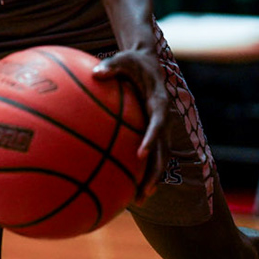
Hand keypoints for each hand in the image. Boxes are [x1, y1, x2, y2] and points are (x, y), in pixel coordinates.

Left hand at [93, 42, 168, 183]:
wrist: (148, 62)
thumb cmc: (132, 61)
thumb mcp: (123, 58)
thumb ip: (111, 66)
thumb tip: (95, 73)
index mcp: (158, 102)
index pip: (158, 123)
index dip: (151, 139)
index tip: (141, 154)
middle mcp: (163, 118)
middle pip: (163, 150)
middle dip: (154, 172)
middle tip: (143, 192)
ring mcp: (160, 127)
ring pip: (160, 157)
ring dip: (152, 178)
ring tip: (139, 200)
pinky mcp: (153, 131)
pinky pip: (151, 153)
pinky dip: (143, 169)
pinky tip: (128, 185)